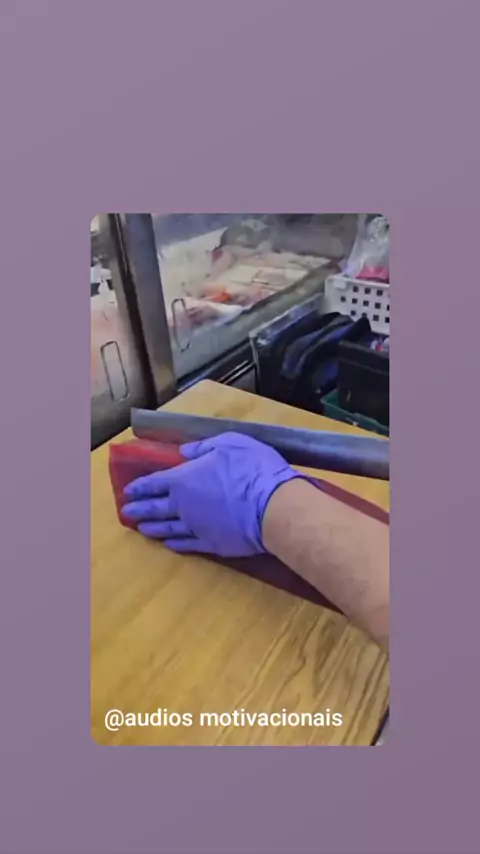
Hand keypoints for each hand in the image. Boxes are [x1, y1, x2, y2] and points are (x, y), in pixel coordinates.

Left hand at [121, 432, 304, 556]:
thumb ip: (203, 447)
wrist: (274, 506)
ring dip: (153, 528)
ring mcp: (196, 527)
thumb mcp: (230, 444)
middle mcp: (184, 506)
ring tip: (141, 529)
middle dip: (139, 509)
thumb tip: (183, 452)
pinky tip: (169, 545)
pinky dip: (176, 544)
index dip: (140, 486)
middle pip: (156, 508)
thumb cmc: (253, 469)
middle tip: (126, 512)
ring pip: (168, 529)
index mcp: (184, 479)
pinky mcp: (212, 544)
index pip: (155, 482)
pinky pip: (188, 545)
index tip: (128, 491)